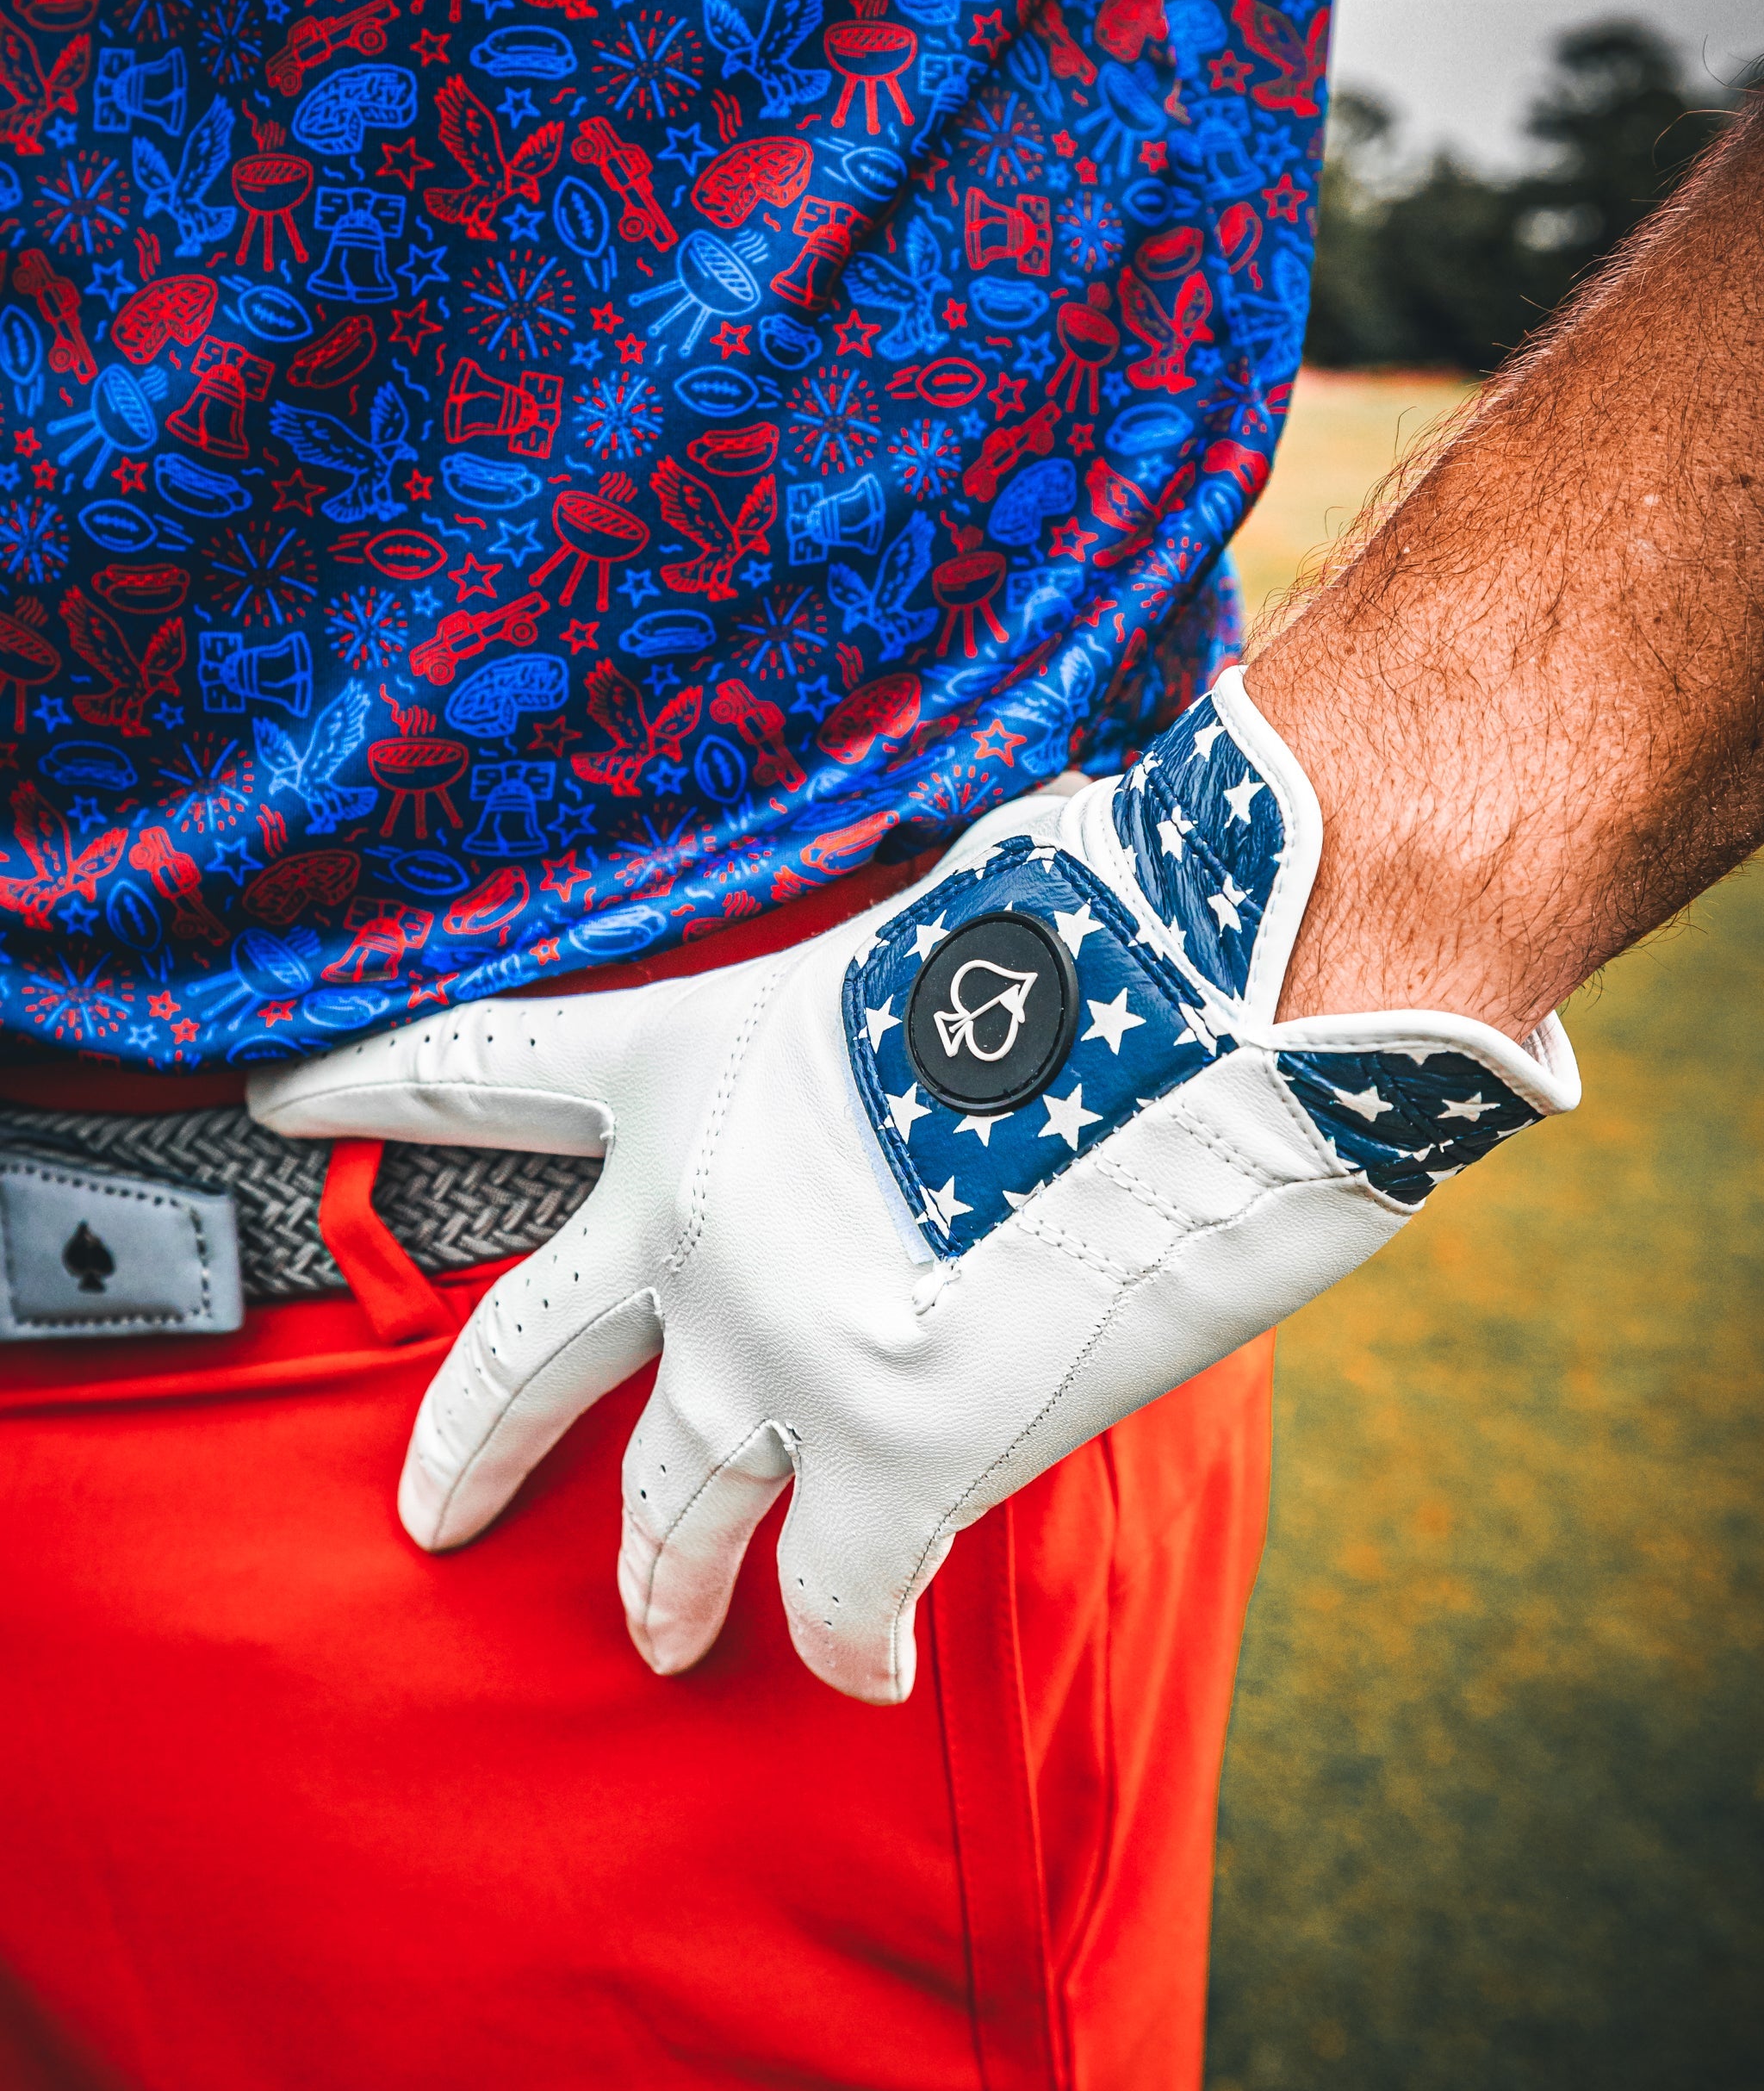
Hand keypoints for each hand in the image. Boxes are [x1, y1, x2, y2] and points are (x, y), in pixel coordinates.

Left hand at [248, 669, 1577, 1702]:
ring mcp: (775, 1352)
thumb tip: (920, 1061)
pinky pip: (833, 1600)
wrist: (1233, 993)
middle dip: (466, 1441)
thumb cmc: (1116, 920)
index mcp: (695, 1059)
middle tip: (426, 1512)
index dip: (374, 1086)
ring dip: (657, 1587)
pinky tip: (863, 1665)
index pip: (480, 1065)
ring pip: (667, 1516)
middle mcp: (694, 1219)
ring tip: (659, 1633)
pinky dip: (846, 1641)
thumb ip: (872, 1030)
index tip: (281, 1103)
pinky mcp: (892, 1459)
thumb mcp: (930, 937)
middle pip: (523, 1355)